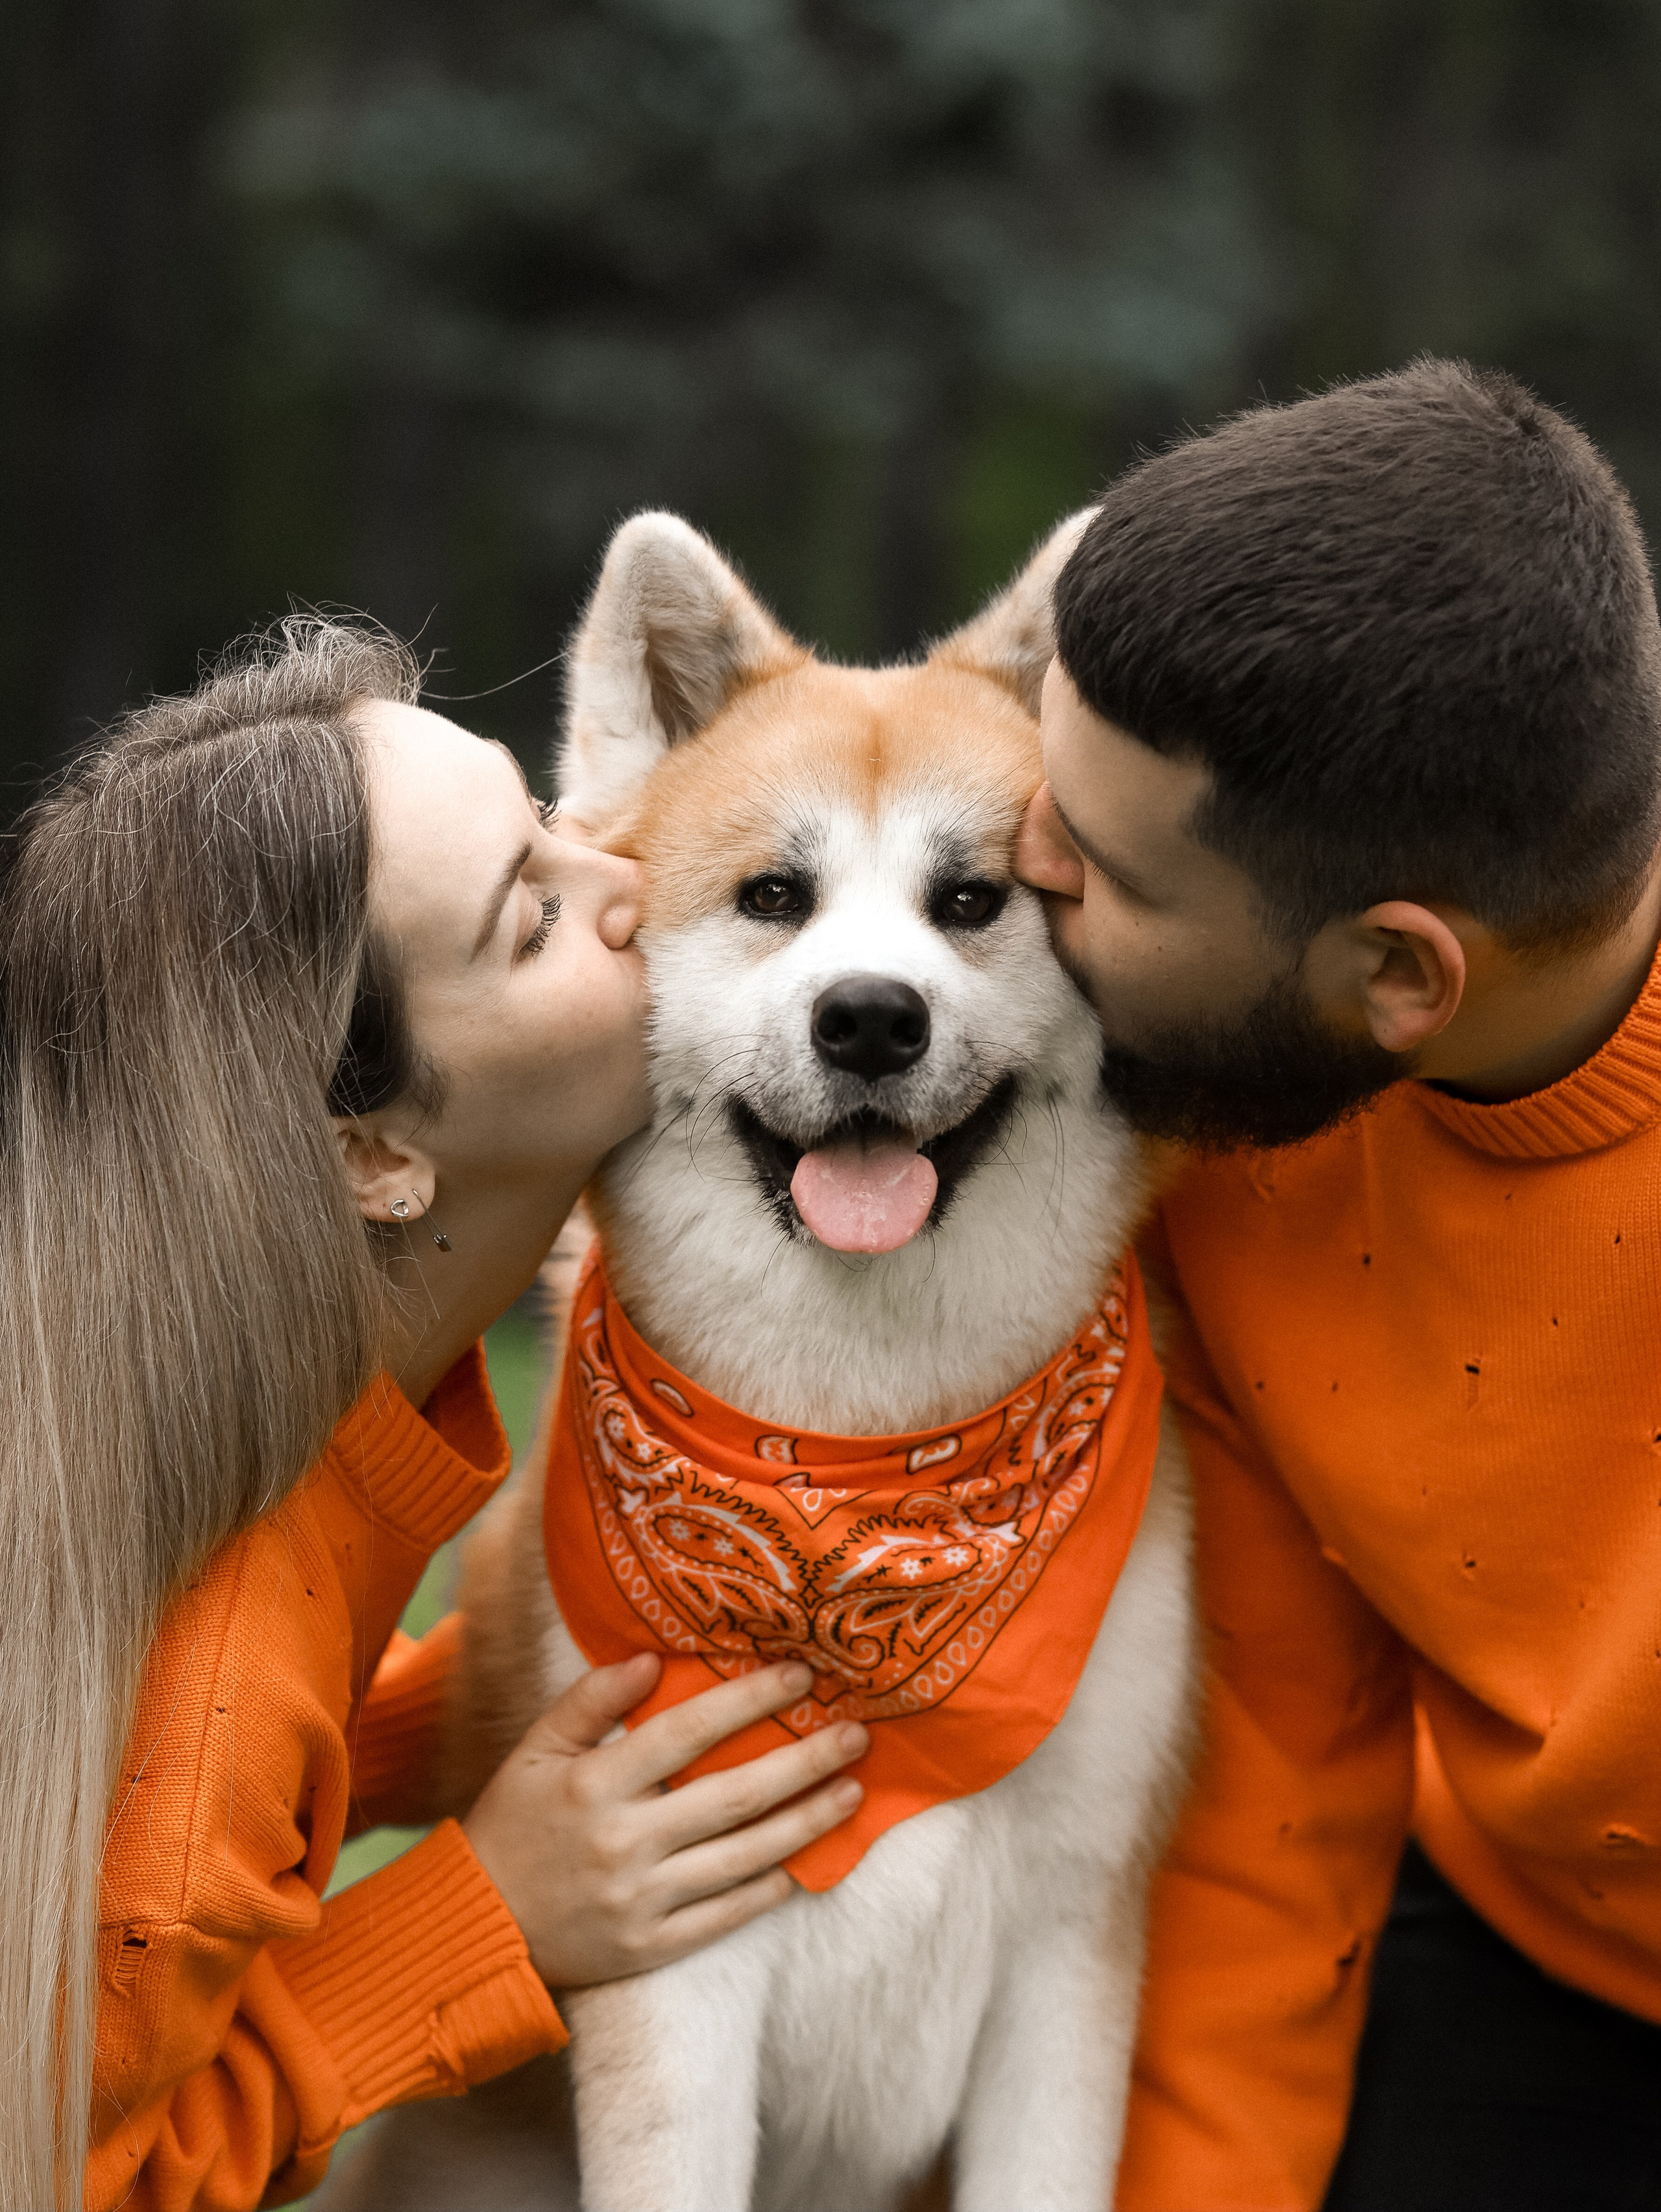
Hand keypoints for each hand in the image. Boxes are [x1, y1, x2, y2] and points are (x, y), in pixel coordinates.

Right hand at [462, 1655, 864, 1988]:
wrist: (476, 1928)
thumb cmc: (510, 1825)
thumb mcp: (534, 1750)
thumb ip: (589, 1701)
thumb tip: (651, 1658)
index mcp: (595, 1784)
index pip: (688, 1732)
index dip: (748, 1700)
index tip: (799, 1673)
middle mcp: (624, 1842)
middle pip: (733, 1796)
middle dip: (803, 1761)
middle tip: (856, 1733)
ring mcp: (641, 1900)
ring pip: (743, 1857)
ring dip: (805, 1823)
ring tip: (851, 1792)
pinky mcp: (650, 1948)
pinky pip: (724, 1916)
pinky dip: (767, 1889)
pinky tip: (805, 1863)